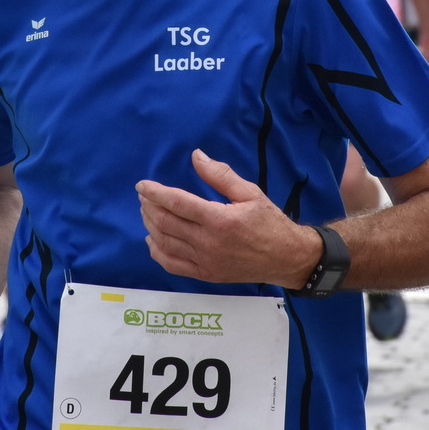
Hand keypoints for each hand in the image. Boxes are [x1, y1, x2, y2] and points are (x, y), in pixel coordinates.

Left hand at [137, 149, 319, 286]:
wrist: (285, 258)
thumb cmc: (269, 222)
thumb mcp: (250, 192)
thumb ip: (220, 174)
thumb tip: (196, 155)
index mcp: (219, 219)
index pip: (177, 203)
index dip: (155, 193)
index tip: (142, 185)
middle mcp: (209, 242)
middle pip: (166, 223)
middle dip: (149, 207)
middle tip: (144, 196)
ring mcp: (205, 261)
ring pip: (165, 243)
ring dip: (150, 226)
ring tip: (147, 212)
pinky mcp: (205, 274)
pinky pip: (172, 264)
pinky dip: (157, 252)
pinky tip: (152, 240)